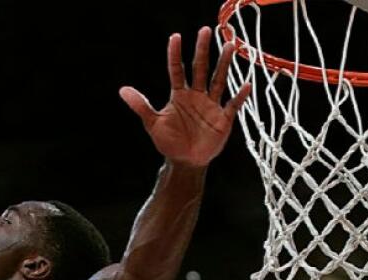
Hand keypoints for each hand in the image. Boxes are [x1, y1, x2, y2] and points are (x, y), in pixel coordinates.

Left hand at [120, 27, 251, 167]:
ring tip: (229, 45)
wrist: (185, 161)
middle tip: (205, 30)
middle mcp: (196, 95)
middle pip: (200, 68)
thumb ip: (141, 106)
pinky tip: (245, 84)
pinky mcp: (223, 118)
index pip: (177, 70)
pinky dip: (239, 95)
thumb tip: (122, 90)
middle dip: (202, 50)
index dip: (175, 54)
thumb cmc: (169, 142)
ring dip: (224, 64)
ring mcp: (211, 105)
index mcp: (180, 95)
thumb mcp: (153, 123)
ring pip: (218, 80)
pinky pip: (233, 104)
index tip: (175, 37)